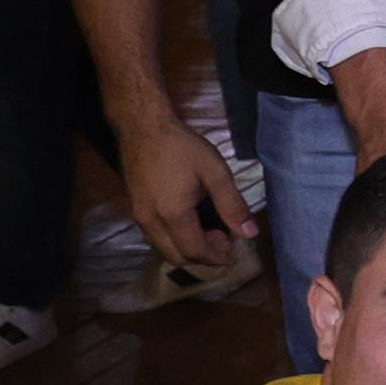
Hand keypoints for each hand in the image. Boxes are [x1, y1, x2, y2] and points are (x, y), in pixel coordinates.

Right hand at [118, 109, 256, 270]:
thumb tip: (250, 233)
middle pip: (177, 256)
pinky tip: (191, 225)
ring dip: (188, 250)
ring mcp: (138, 216)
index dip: (216, 255)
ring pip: (164, 249)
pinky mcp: (134, 209)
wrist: (143, 127)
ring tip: (210, 233)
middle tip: (224, 240)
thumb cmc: (182, 147)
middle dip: (203, 257)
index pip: (195, 251)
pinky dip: (174, 241)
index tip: (233, 245)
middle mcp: (151, 221)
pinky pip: (155, 237)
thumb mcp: (215, 172)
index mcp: (172, 213)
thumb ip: (232, 205)